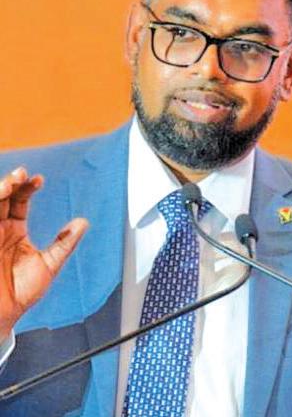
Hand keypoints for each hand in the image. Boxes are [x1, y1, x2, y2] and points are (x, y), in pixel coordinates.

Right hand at [0, 167, 87, 341]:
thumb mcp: (48, 264)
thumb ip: (64, 243)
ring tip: (12, 181)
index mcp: (14, 230)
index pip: (19, 201)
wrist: (1, 316)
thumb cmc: (20, 293)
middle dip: (12, 183)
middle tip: (23, 175)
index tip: (39, 180)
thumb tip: (82, 223)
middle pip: (3, 197)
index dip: (27, 188)